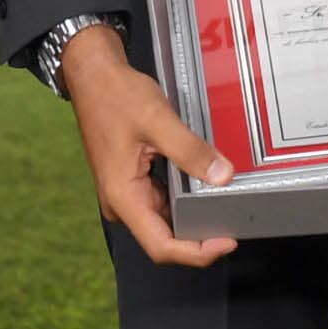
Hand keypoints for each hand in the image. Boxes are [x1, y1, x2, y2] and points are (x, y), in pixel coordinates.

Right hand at [61, 23, 236, 268]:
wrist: (93, 75)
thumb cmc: (115, 96)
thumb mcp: (157, 120)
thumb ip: (190, 151)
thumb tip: (223, 176)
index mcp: (123, 196)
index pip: (161, 246)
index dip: (196, 253)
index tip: (226, 241)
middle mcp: (122, 202)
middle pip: (165, 237)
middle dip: (199, 235)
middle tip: (234, 222)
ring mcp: (126, 192)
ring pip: (164, 218)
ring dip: (192, 215)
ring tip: (222, 202)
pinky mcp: (132, 180)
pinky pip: (161, 198)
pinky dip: (184, 196)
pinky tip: (202, 183)